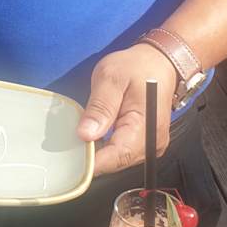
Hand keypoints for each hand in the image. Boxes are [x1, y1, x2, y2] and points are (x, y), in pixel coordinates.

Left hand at [78, 44, 177, 176]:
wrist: (158, 64)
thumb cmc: (136, 67)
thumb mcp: (111, 78)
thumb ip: (100, 107)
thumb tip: (85, 135)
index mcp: (146, 127)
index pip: (117, 156)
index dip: (92, 162)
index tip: (70, 158)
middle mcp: (152, 144)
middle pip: (117, 162)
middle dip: (92, 157)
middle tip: (68, 144)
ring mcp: (150, 147)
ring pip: (117, 160)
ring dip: (98, 153)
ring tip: (80, 137)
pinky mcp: (144, 145)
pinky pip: (121, 154)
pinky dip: (105, 148)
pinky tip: (93, 136)